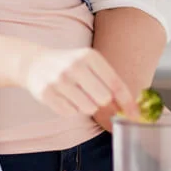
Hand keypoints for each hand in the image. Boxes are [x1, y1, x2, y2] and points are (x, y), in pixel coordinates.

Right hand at [21, 47, 138, 117]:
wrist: (35, 63)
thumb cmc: (69, 65)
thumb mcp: (89, 63)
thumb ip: (109, 81)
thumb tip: (129, 107)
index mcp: (89, 56)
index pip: (115, 83)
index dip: (127, 101)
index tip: (135, 115)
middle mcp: (74, 66)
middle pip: (103, 98)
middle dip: (101, 101)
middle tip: (92, 94)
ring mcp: (59, 80)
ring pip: (88, 108)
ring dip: (86, 105)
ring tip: (76, 94)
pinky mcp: (47, 93)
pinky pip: (70, 112)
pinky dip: (71, 109)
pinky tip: (64, 97)